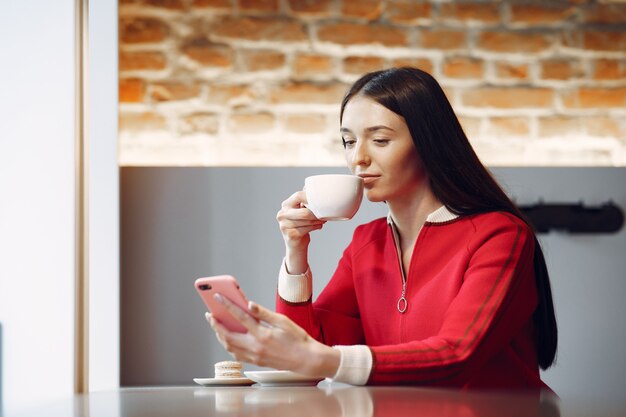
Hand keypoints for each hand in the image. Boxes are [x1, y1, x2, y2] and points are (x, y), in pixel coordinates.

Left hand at [206, 293, 339, 377]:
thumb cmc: (297, 338)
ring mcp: (255, 356)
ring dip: (220, 336)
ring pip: (229, 347)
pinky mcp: (256, 362)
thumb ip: (263, 313)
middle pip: (228, 335)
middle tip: (209, 315)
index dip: (227, 305)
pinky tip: (229, 339)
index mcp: (262, 334)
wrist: (306, 359)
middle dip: (216, 324)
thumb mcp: (282, 321)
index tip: (217, 297)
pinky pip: (236, 355)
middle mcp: (256, 347)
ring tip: (216, 326)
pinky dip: (229, 346)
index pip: (239, 317)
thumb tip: (249, 304)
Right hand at [276, 190, 325, 250]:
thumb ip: (306, 201)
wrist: (296, 244)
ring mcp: (284, 225)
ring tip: (322, 220)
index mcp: (285, 205)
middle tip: (324, 214)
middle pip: (304, 211)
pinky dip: (316, 226)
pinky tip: (319, 226)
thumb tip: (318, 188)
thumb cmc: (302, 225)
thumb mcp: (301, 211)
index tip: (321, 201)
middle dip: (316, 213)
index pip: (298, 196)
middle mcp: (282, 214)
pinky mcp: (290, 235)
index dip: (310, 198)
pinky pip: (308, 228)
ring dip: (318, 220)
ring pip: (308, 221)